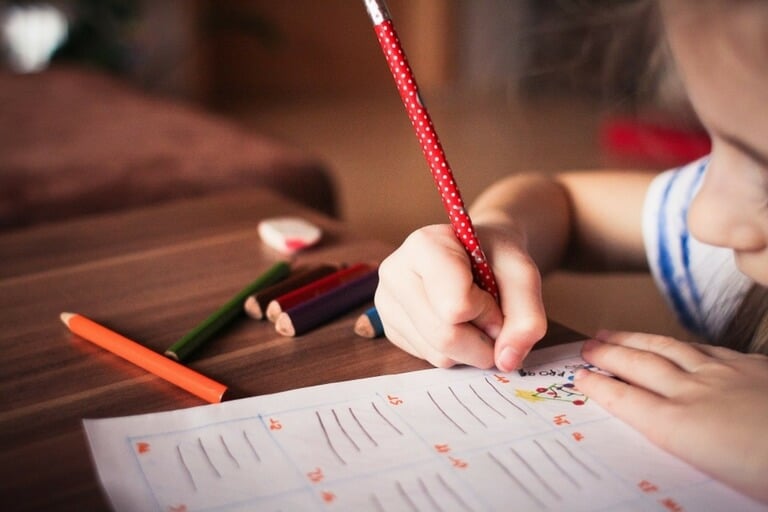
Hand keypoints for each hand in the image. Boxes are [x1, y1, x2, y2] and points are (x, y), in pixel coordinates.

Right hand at [374, 223, 546, 370]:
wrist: (476, 253)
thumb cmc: (495, 257)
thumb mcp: (523, 275)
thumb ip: (527, 316)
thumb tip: (506, 361)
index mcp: (424, 245)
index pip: (456, 306)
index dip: (487, 312)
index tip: (494, 295)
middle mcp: (395, 272)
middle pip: (445, 336)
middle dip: (482, 340)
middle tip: (492, 318)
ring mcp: (387, 302)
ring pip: (438, 354)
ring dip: (470, 348)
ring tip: (473, 317)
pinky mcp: (390, 328)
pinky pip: (429, 359)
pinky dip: (454, 352)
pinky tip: (455, 324)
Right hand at [575, 330, 767, 503]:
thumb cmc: (767, 472)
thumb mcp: (718, 479)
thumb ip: (684, 450)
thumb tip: (662, 438)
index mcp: (681, 427)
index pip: (627, 400)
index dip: (600, 386)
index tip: (579, 376)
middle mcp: (695, 394)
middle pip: (640, 366)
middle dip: (609, 354)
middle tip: (587, 346)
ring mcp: (724, 374)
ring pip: (668, 349)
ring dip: (635, 340)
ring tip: (614, 333)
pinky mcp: (752, 367)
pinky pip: (704, 348)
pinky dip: (680, 343)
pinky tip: (676, 343)